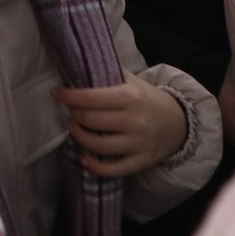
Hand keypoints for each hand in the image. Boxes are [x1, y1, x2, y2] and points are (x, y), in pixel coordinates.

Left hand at [53, 77, 189, 177]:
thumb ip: (108, 74)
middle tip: (71, 111)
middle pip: (91, 120)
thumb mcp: (132, 81)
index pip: (91, 98)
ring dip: (79, 136)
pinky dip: (95, 166)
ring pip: (98, 145)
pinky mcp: (141, 161)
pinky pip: (113, 169)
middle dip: (74, 114)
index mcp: (130, 97)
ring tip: (75, 128)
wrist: (177, 122)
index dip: (69, 96)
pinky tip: (84, 158)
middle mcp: (134, 121)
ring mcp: (138, 143)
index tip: (57, 93)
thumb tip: (77, 65)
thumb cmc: (147, 99)